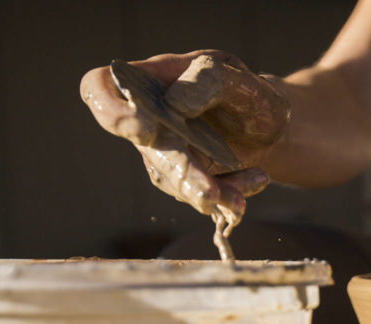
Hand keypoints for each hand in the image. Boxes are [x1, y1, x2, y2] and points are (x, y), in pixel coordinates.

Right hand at [80, 51, 290, 219]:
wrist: (271, 130)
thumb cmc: (249, 96)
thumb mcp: (242, 80)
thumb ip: (211, 80)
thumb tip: (176, 104)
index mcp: (151, 80)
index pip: (99, 88)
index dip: (110, 110)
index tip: (145, 129)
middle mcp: (149, 119)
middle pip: (150, 151)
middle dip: (183, 175)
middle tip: (210, 194)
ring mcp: (164, 153)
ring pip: (176, 182)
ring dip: (215, 191)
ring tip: (252, 186)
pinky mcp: (184, 181)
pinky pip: (200, 195)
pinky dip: (232, 193)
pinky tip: (257, 179)